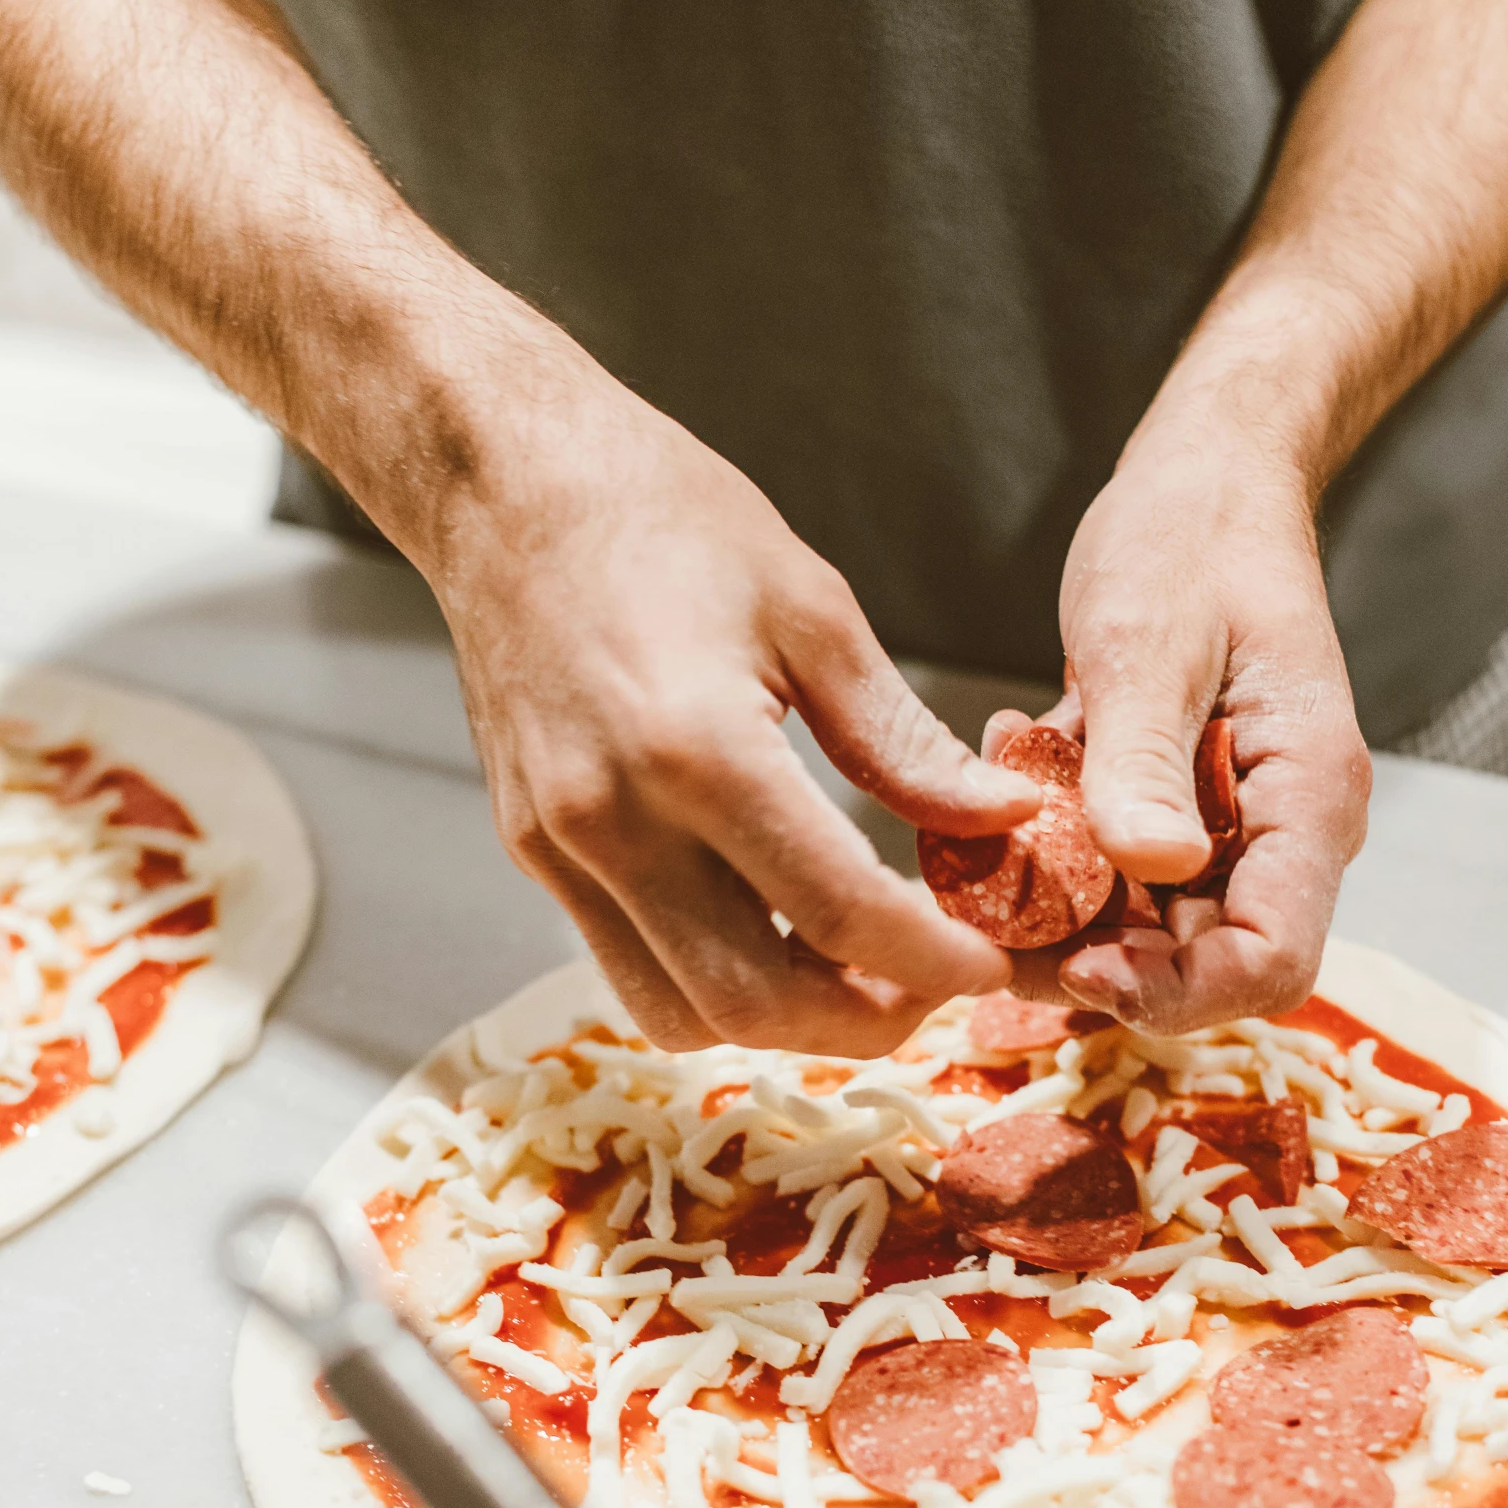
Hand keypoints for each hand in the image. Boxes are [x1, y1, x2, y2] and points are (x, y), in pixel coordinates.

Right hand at [434, 365, 1040, 1054]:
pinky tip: (768, 931)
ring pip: (679, 1012)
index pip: (838, 913)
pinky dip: (709, 982)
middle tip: (930, 985)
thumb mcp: (811, 610)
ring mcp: (560, 848)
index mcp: (698, 750)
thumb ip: (903, 740)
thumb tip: (1002, 819)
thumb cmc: (660, 517)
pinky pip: (626, 966)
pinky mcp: (533, 852)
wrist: (506, 487)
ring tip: (853, 970)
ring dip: (780, 1020)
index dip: (932, 962)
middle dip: (861, 1018)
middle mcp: (614, 820)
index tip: (988, 967)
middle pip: (753, 1000)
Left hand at [993, 432, 1370, 1032]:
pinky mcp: (1169, 809)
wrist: (1197, 482)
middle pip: (1198, 961)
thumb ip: (1145, 761)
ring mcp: (1221, 824)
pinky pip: (1109, 872)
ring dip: (1056, 906)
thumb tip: (1151, 867)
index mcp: (1304, 797)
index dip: (1176, 990)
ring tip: (984, 843)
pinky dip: (1050, 850)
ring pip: (1141, 927)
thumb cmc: (1192, 539)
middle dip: (1092, 961)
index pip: (1269, 958)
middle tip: (990, 920)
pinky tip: (1008, 774)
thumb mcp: (1150, 644)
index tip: (1078, 966)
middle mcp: (1273, 830)